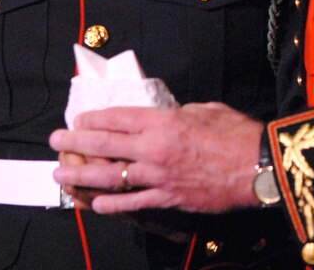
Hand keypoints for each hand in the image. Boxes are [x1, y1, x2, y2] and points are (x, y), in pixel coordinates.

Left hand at [50, 102, 261, 213]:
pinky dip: (112, 204)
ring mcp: (159, 175)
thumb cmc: (237, 134)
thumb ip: (180, 113)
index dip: (94, 118)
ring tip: (60, 174)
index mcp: (164, 121)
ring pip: (110, 175)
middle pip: (105, 144)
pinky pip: (133, 202)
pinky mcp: (168, 198)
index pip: (118, 117)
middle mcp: (154, 147)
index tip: (79, 119)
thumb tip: (168, 117)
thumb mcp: (206, 109)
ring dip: (81, 175)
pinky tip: (95, 203)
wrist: (257, 167)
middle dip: (75, 142)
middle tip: (56, 140)